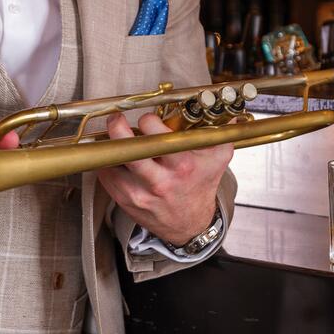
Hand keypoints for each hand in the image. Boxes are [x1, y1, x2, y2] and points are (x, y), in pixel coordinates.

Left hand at [95, 112, 232, 246]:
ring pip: (112, 163)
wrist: (190, 224)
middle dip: (117, 128)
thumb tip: (228, 109)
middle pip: (128, 150)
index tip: (148, 120)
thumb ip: (221, 132)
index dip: (148, 121)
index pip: (156, 136)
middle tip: (117, 119)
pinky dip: (107, 163)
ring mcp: (139, 193)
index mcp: (182, 166)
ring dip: (110, 146)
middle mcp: (159, 181)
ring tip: (116, 138)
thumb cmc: (201, 186)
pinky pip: (106, 176)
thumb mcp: (218, 159)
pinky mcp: (125, 201)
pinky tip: (117, 157)